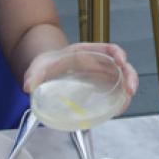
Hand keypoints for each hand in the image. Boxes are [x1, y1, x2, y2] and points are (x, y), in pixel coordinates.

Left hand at [23, 42, 139, 100]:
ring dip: (127, 90)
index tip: (121, 60)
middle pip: (120, 66)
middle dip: (129, 75)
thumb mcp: (38, 67)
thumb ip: (33, 75)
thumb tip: (28, 86)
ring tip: (125, 103)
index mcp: (86, 52)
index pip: (107, 49)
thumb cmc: (45, 66)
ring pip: (120, 80)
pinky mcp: (98, 89)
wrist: (45, 72)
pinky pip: (113, 93)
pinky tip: (117, 110)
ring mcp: (99, 77)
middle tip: (130, 89)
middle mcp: (97, 63)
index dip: (117, 53)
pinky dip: (118, 101)